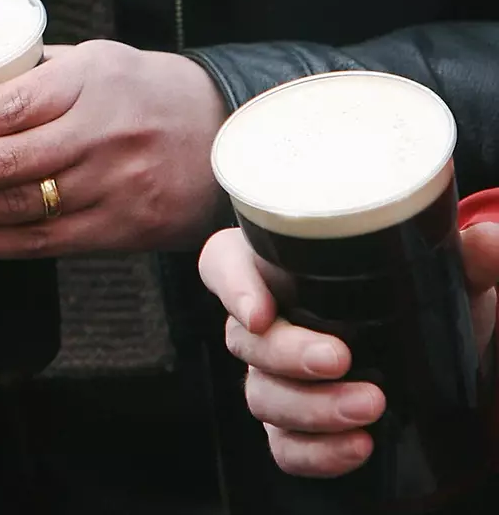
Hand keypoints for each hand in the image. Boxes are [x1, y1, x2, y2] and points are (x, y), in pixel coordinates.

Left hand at [0, 40, 227, 256]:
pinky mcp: (116, 231)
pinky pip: (35, 243)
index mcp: (88, 82)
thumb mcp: (98, 60)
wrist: (230, 140)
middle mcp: (99, 136)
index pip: (2, 109)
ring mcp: (110, 188)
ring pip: (10, 208)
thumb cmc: (148, 93)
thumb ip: (32, 72)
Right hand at [198, 224, 498, 477]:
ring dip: (311, 408)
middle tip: (339, 359)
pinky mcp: (293, 427)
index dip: (231, 286)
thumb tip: (488, 241)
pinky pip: (284, 446)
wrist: (444, 354)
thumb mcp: (445, 272)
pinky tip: (358, 446)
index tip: (260, 311)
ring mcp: (273, 378)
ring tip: (370, 406)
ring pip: (261, 396)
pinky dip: (317, 453)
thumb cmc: (420, 297)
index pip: (223, 263)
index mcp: (278, 267)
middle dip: (287, 355)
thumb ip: (468, 255)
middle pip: (242, 338)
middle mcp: (265, 322)